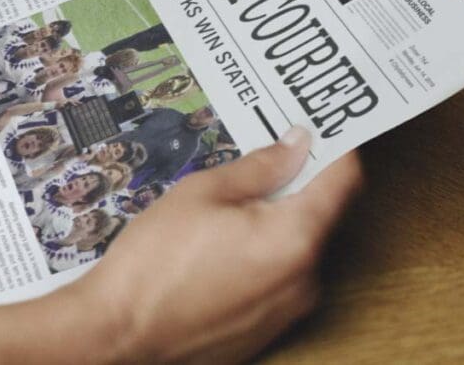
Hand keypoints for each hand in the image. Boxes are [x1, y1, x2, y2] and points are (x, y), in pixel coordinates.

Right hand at [73, 126, 361, 362]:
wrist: (119, 334)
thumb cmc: (153, 263)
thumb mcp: (201, 193)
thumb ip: (258, 167)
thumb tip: (295, 145)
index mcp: (295, 238)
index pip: (343, 180)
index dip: (334, 148)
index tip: (316, 129)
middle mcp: (305, 279)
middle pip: (319, 216)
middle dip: (294, 186)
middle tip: (255, 165)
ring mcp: (288, 310)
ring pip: (296, 250)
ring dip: (273, 224)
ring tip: (221, 214)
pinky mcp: (267, 329)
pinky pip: (278, 280)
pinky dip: (260, 257)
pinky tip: (216, 250)